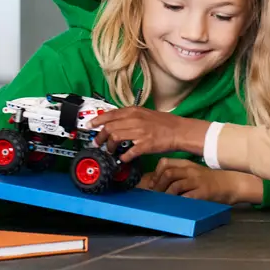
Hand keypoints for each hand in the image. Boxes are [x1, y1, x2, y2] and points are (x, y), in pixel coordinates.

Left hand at [91, 107, 208, 162]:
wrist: (179, 130)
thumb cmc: (164, 123)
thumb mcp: (145, 114)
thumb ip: (130, 117)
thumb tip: (115, 122)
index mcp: (134, 111)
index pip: (110, 114)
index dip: (97, 121)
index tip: (90, 126)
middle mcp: (135, 120)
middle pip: (109, 128)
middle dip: (100, 137)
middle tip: (97, 143)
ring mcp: (140, 132)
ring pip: (115, 138)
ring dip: (110, 147)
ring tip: (111, 151)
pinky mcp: (145, 145)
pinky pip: (129, 152)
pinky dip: (123, 157)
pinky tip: (123, 158)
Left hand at [138, 157, 263, 203]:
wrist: (232, 184)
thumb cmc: (212, 180)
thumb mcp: (195, 173)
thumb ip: (180, 175)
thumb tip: (158, 184)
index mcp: (187, 165)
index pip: (165, 163)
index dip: (155, 174)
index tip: (152, 184)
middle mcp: (191, 171)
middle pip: (167, 173)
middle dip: (157, 186)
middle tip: (154, 196)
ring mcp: (197, 181)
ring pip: (175, 185)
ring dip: (165, 195)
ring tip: (163, 203)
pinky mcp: (203, 193)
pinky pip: (186, 197)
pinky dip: (178, 203)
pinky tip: (175, 207)